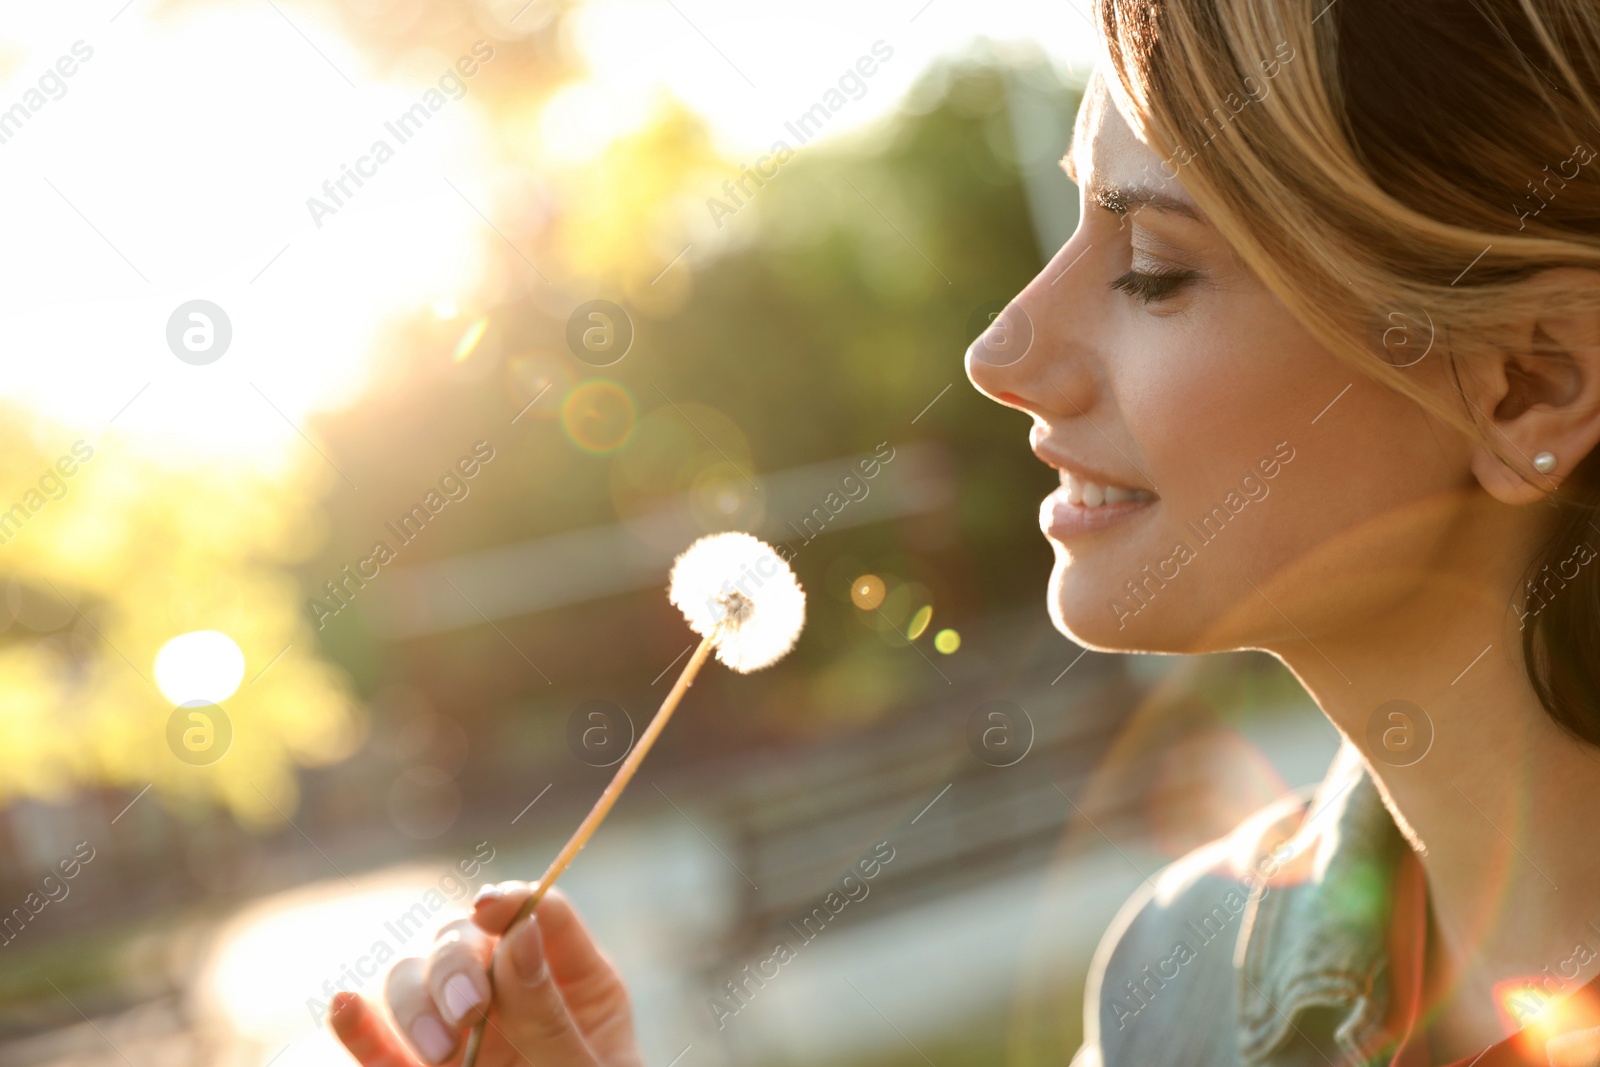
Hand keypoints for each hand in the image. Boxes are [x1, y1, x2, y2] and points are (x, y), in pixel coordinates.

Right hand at [330, 882, 642, 1066]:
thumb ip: (550, 1011)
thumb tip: (518, 930)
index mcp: (574, 983)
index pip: (540, 914)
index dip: (511, 902)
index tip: (490, 910)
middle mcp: (512, 993)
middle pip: (462, 937)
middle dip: (453, 963)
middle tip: (466, 1010)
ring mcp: (462, 1031)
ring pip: (412, 978)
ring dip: (412, 999)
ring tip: (440, 1049)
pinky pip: (378, 1045)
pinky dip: (359, 1027)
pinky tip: (344, 1007)